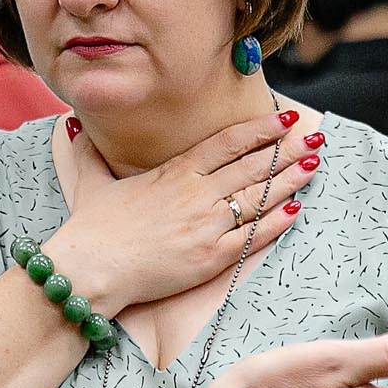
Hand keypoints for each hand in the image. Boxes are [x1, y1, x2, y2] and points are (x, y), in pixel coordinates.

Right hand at [48, 112, 324, 312]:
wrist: (91, 268)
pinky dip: (276, 222)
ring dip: (290, 180)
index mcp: (174, 173)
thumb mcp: (93, 182)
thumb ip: (91, 152)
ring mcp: (207, 225)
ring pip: (258, 197)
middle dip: (286, 150)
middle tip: (312, 137)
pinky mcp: (211, 257)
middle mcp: (196, 194)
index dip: (259, 129)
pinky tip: (295, 209)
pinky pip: (252, 236)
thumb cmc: (92, 229)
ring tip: (313, 165)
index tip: (282, 118)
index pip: (227, 143)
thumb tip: (73, 125)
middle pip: (252, 166)